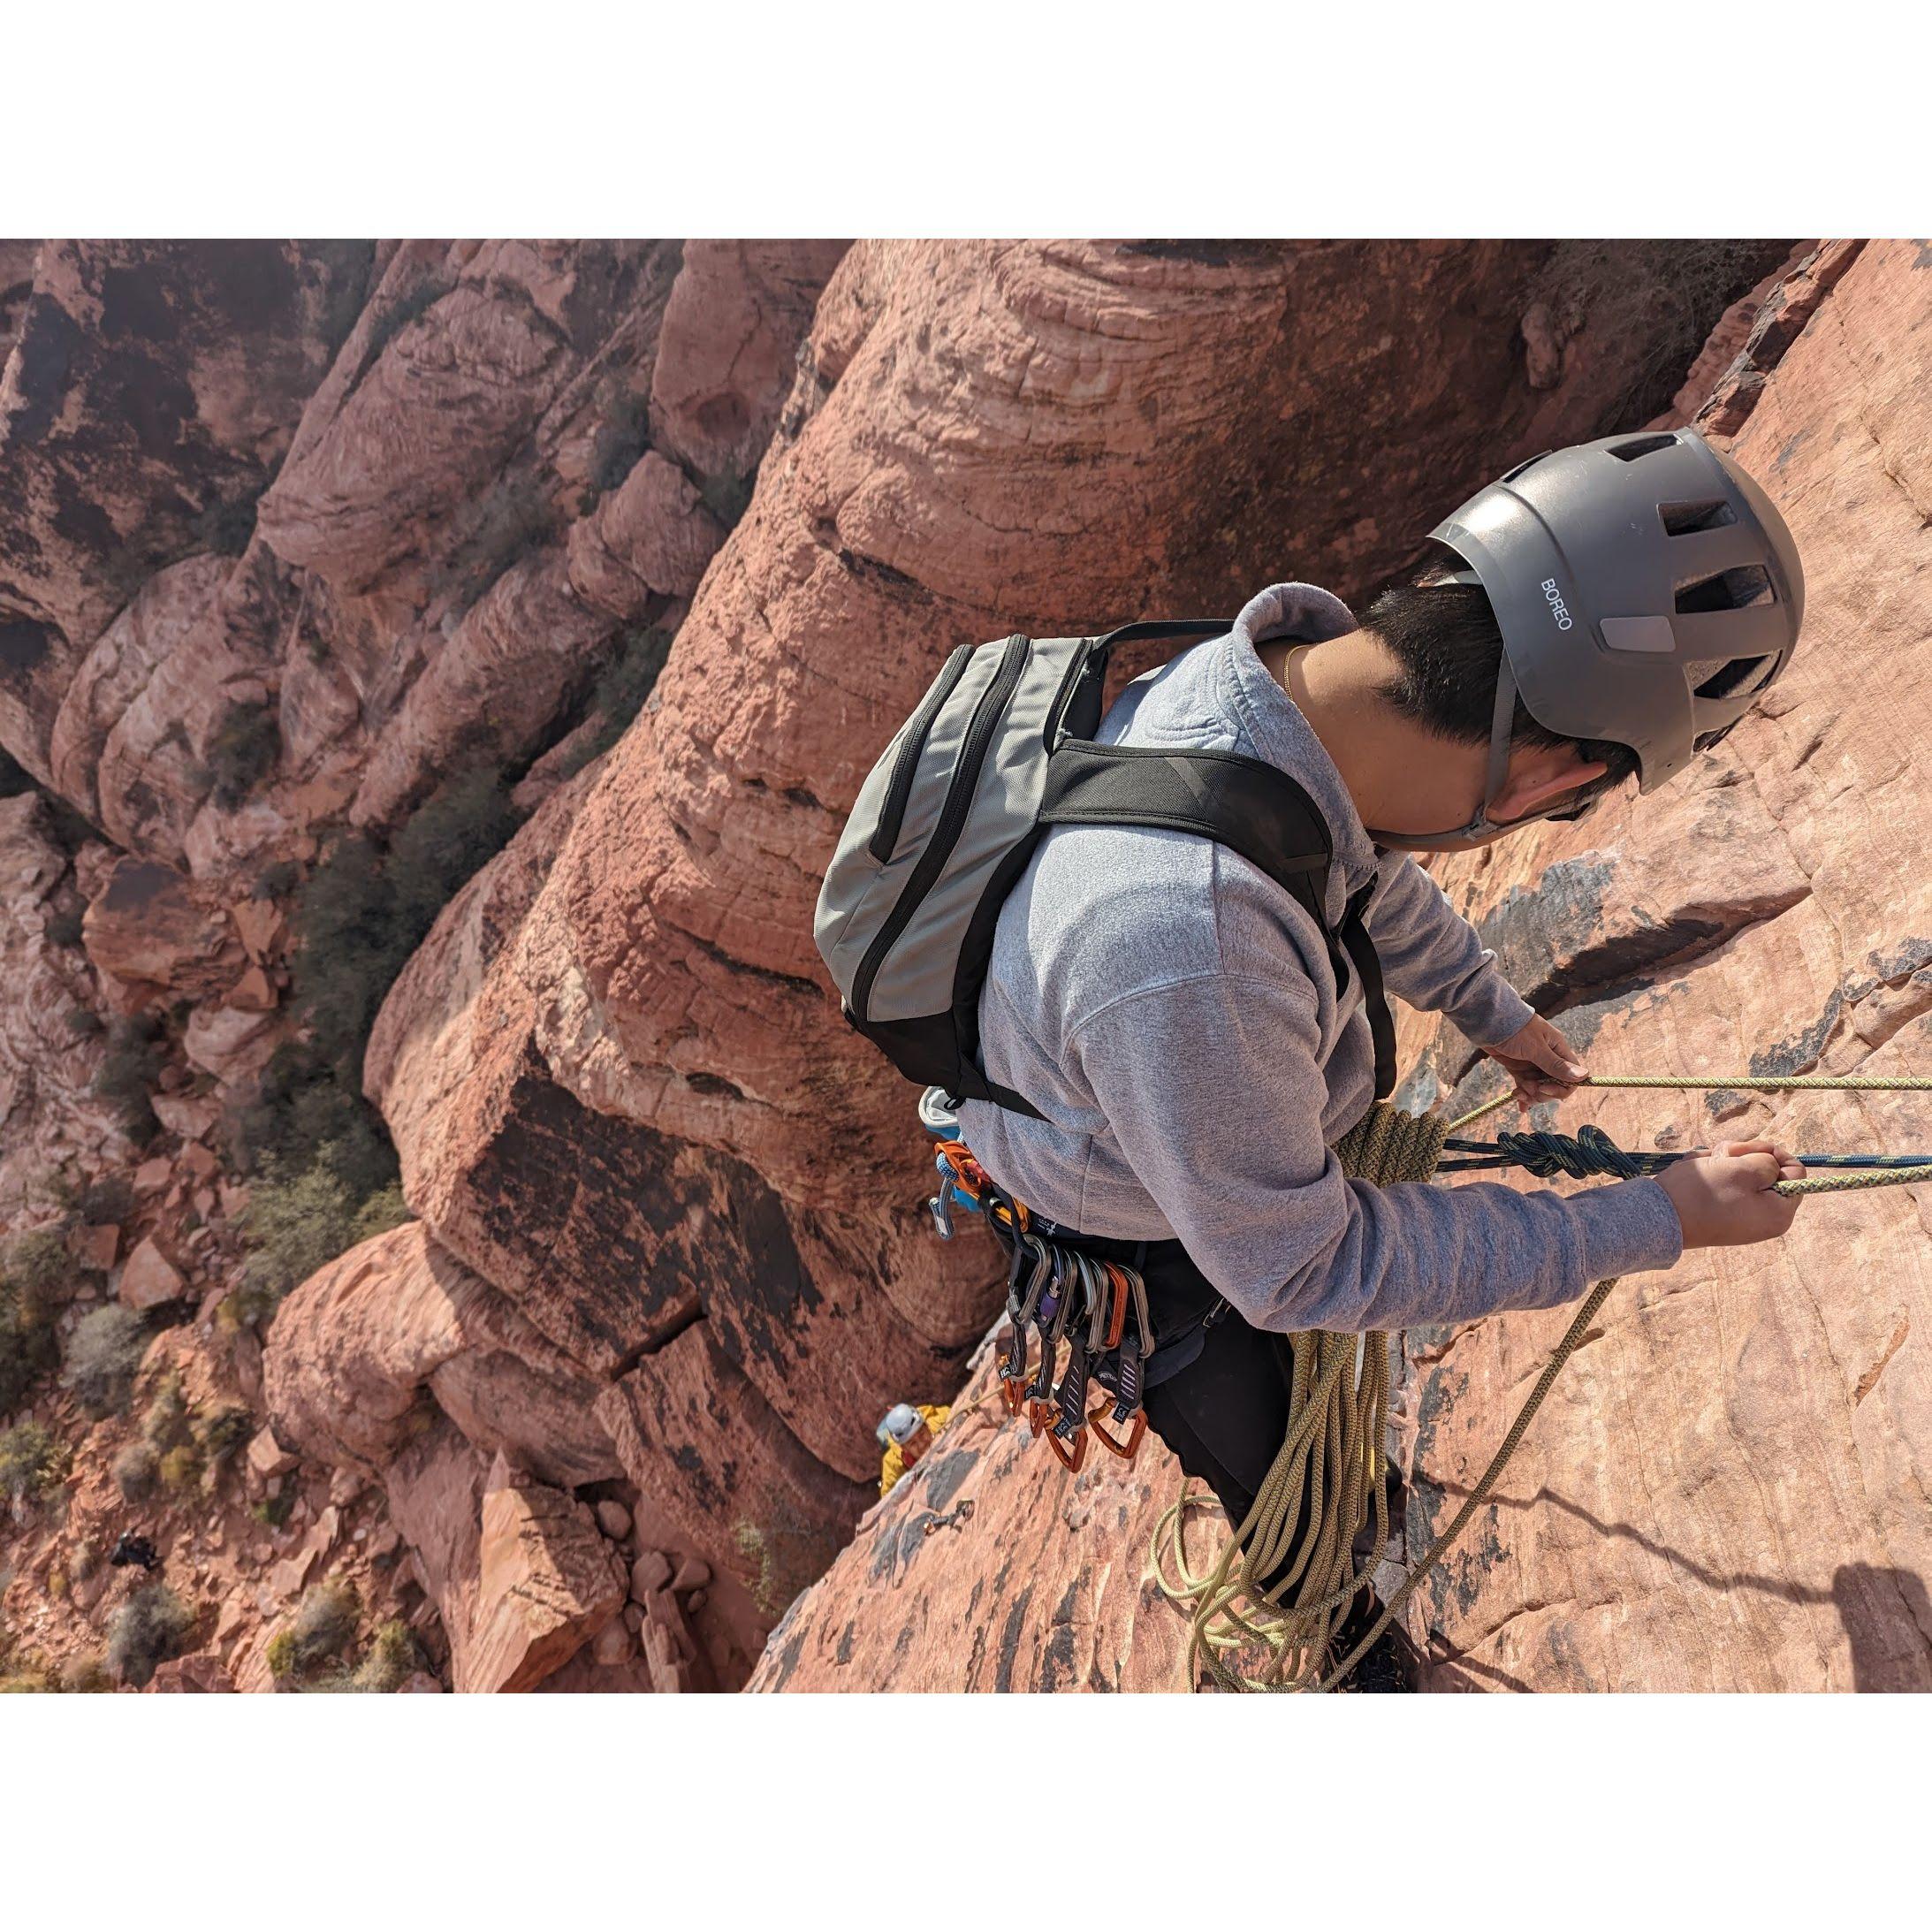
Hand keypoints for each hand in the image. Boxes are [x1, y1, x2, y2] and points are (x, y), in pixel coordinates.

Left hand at [1485, 1015, 1587, 1109]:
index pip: (1571, 1076)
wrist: (1488, 1021)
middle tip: (1528, 1089)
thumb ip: (1556, 1064)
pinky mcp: (1518, 1067)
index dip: (1561, 1088)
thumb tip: (1584, 1076)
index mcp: (1558, 1050)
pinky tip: (1521, 1106)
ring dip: (1530, 1094)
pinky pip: (1525, 1085)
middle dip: (1542, 1093)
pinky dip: (1523, 1095)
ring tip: (1518, 1093)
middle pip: (1554, 1085)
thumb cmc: (1515, 1030)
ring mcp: (1533, 1063)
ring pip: (1538, 1087)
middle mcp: (1548, 1058)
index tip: (1545, 1089)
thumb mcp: (1535, 1048)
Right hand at [1655, 1140, 1804, 1248]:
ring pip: (1742, 1173)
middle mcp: (1764, 1219)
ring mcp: (1741, 1217)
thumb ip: (1768, 1162)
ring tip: (1703, 1165)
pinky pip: (1724, 1183)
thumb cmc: (1704, 1193)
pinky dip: (1710, 1173)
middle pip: (1766, 1170)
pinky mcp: (1720, 1214)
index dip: (1773, 1151)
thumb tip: (1771, 1165)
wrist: (1658, 1217)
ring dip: (1722, 1161)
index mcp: (1779, 1213)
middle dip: (1743, 1156)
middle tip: (1722, 1155)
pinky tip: (1694, 1175)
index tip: (1748, 1148)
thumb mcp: (1744, 1169)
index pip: (1796, 1171)